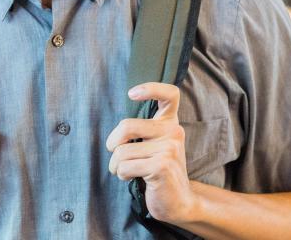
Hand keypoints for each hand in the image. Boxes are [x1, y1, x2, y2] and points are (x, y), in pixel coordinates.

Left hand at [106, 82, 198, 225]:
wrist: (178, 202)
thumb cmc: (159, 171)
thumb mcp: (155, 145)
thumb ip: (143, 131)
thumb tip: (116, 130)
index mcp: (171, 123)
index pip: (170, 94)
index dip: (150, 88)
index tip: (131, 94)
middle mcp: (174, 131)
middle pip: (126, 126)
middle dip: (113, 143)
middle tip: (115, 154)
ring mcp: (169, 148)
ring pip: (122, 151)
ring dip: (116, 165)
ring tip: (127, 171)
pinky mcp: (161, 166)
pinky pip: (125, 166)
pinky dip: (121, 174)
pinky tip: (132, 178)